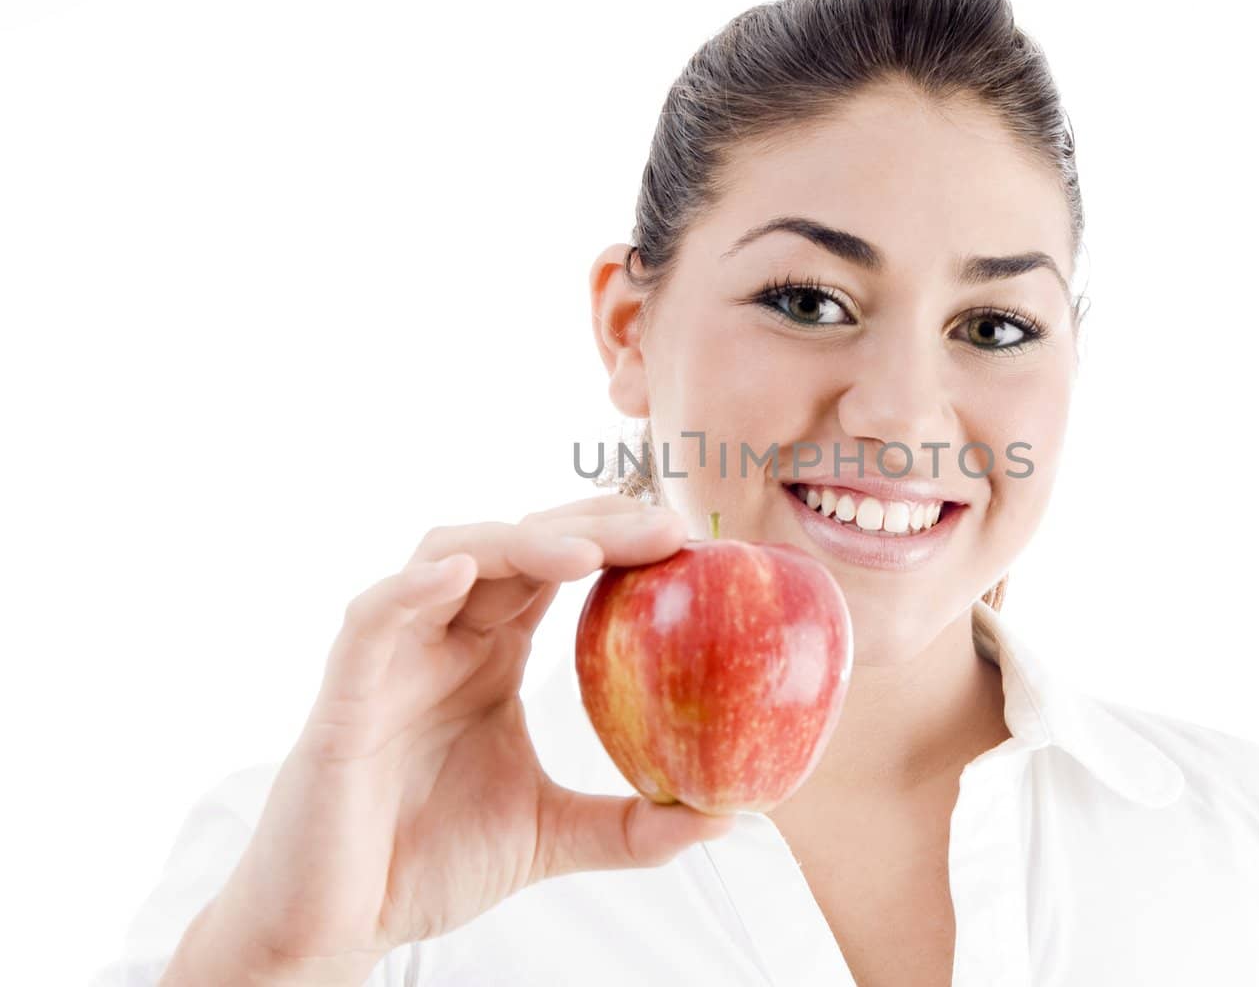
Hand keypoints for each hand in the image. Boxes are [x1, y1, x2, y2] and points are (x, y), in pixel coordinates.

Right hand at [190, 495, 733, 979]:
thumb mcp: (554, 835)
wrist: (337, 927)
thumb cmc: (428, 864)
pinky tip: (460, 572)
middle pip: (515, 545)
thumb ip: (634, 824)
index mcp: (488, 655)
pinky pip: (370, 621)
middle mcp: (442, 640)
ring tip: (588, 550)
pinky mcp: (341, 700)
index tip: (687, 536)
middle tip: (664, 527)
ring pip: (445, 557)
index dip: (614, 538)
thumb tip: (728, 814)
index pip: (555, 567)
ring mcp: (390, 660)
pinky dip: (410, 590)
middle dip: (587, 524)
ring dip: (516, 542)